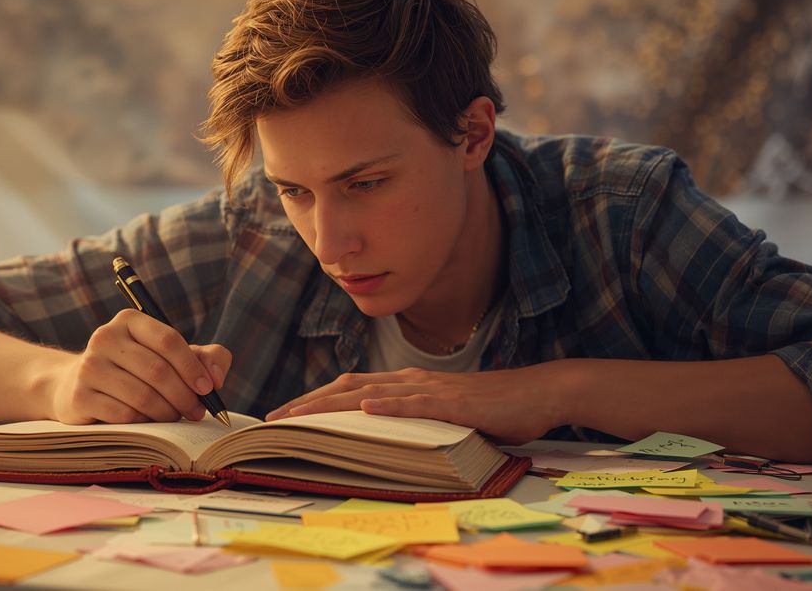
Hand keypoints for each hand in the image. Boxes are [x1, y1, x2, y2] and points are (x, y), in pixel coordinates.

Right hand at [47, 309, 230, 423]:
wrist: (79, 386)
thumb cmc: (137, 370)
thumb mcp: (172, 357)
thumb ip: (205, 358)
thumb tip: (217, 377)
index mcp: (130, 320)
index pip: (168, 340)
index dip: (193, 367)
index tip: (209, 388)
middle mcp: (105, 337)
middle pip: (157, 371)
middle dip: (184, 396)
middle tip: (197, 412)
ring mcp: (89, 367)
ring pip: (142, 396)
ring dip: (167, 413)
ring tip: (175, 417)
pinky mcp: (79, 397)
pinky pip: (125, 415)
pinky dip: (145, 423)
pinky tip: (150, 422)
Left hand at [266, 363, 576, 444]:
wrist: (537, 393)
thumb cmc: (493, 407)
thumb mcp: (444, 414)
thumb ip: (415, 419)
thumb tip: (383, 432)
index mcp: (407, 384)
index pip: (349, 389)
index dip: (314, 400)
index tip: (285, 415)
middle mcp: (411, 380)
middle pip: (347, 388)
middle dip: (307, 403)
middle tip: (274, 419)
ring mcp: (431, 389)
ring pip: (371, 392)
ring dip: (332, 404)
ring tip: (301, 415)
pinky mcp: (453, 402)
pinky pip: (415, 402)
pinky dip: (388, 404)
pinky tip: (365, 407)